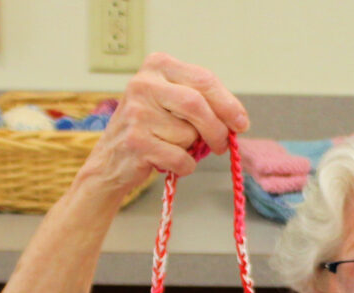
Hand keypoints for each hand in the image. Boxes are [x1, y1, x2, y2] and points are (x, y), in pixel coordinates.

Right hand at [78, 53, 249, 197]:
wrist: (111, 158)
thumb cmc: (151, 129)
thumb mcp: (173, 103)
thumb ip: (203, 103)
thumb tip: (238, 121)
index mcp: (158, 66)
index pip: (204, 80)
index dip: (228, 104)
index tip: (242, 123)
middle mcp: (144, 84)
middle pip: (197, 105)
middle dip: (217, 130)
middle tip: (222, 145)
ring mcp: (137, 113)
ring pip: (188, 135)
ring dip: (191, 149)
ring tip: (172, 146)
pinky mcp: (136, 141)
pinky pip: (180, 158)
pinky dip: (184, 166)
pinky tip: (167, 161)